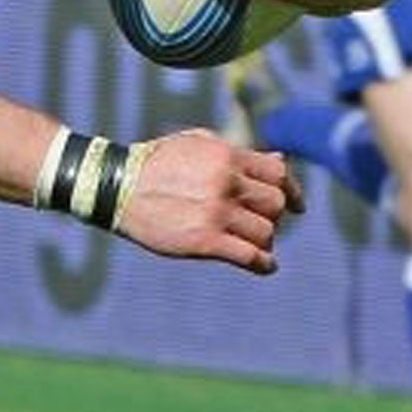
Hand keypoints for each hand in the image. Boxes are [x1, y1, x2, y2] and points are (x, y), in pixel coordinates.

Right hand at [115, 129, 302, 274]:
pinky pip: (251, 257)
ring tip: (249, 242)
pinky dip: (263, 264)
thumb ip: (239, 153)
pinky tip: (263, 266)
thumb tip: (280, 159)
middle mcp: (225, 182)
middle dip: (272, 215)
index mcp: (225, 156)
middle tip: (259, 222)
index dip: (292, 190)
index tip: (296, 205)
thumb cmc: (156, 163)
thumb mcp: (196, 145)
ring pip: (265, 232)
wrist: (115, 187)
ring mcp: (215, 212)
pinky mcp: (204, 240)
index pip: (278, 173)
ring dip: (262, 240)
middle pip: (276, 205)